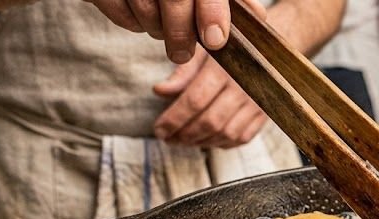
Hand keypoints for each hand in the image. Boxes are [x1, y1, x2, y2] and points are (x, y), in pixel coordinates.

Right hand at [84, 0, 265, 62]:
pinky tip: (138, 14)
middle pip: (175, 0)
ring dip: (155, 28)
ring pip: (146, 10)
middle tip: (182, 54)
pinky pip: (120, 13)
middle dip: (181, 34)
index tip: (216, 41)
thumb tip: (258, 18)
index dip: (213, 13)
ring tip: (161, 25)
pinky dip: (130, 22)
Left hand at [153, 49, 267, 147]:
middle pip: (210, 122)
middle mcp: (244, 87)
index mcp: (225, 68)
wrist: (269, 46)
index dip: (174, 119)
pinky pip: (243, 137)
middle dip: (185, 135)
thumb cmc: (230, 47)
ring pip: (227, 134)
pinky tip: (207, 140)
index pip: (195, 101)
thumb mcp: (204, 50)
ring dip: (202, 142)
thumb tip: (159, 91)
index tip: (159, 129)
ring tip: (184, 140)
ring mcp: (258, 103)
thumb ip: (183, 72)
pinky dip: (223, 144)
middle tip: (168, 138)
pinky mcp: (266, 114)